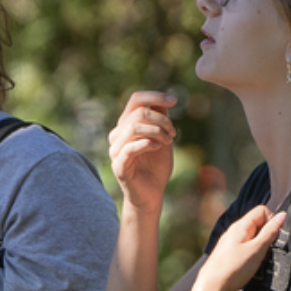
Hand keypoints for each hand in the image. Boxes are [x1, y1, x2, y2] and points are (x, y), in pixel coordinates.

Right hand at [107, 90, 177, 208]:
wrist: (152, 194)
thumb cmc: (156, 166)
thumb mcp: (162, 138)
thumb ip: (160, 120)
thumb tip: (163, 100)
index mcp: (127, 125)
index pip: (136, 100)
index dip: (154, 96)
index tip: (174, 101)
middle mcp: (118, 134)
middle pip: (139, 112)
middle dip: (162, 120)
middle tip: (173, 134)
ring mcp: (116, 149)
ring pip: (135, 127)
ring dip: (157, 132)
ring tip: (168, 142)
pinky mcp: (119, 165)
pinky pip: (130, 148)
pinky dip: (147, 144)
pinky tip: (157, 147)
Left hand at [193, 205, 285, 290]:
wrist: (212, 287)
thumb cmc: (234, 268)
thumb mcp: (257, 250)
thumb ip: (270, 232)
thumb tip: (282, 215)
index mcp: (240, 226)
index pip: (261, 211)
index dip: (272, 220)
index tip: (275, 237)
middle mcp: (234, 231)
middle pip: (258, 223)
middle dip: (268, 234)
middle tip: (268, 250)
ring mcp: (231, 242)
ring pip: (253, 236)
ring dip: (262, 245)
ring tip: (261, 259)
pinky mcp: (230, 253)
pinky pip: (247, 246)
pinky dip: (254, 252)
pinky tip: (253, 264)